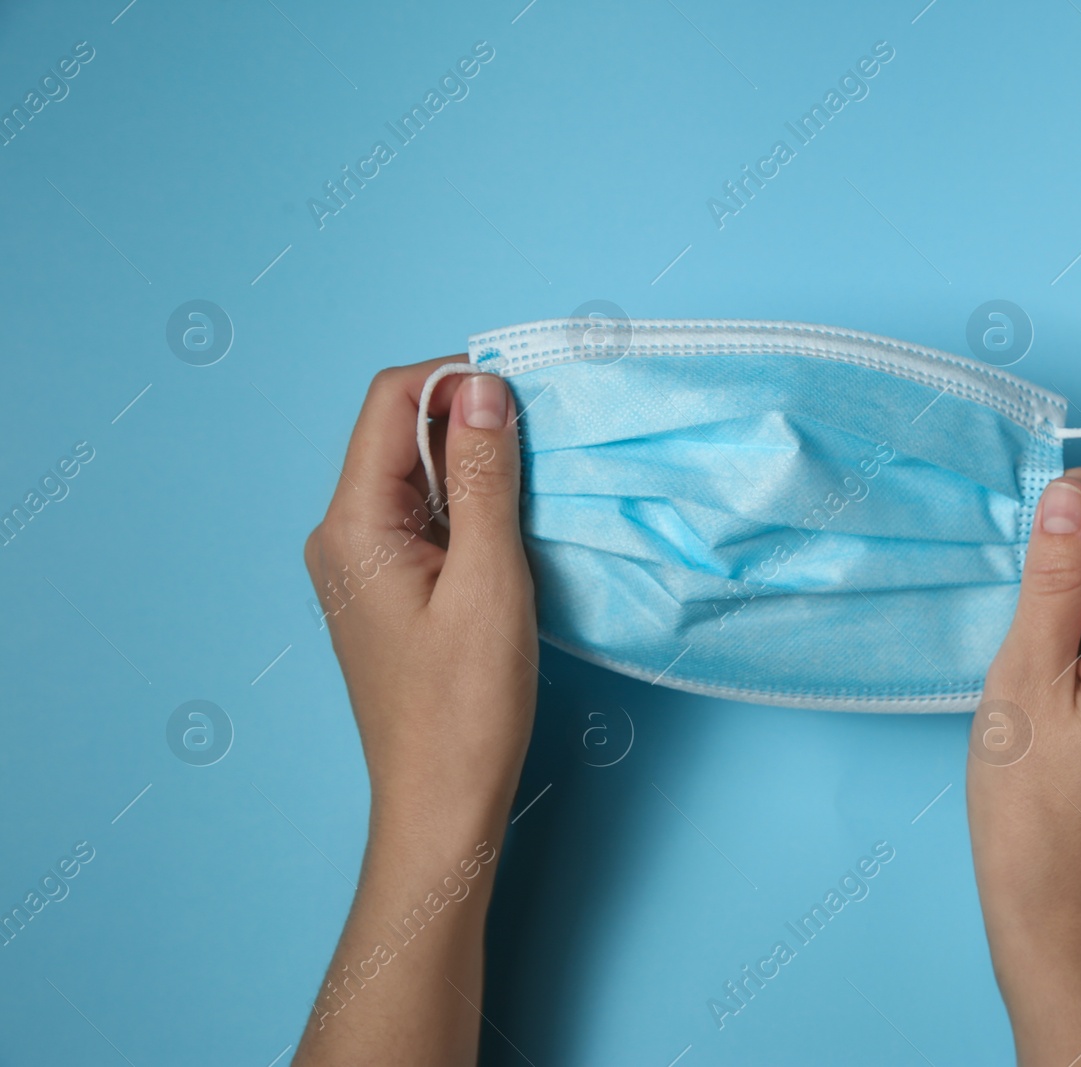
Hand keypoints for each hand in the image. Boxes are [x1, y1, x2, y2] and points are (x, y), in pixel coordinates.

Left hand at [295, 357, 536, 1065]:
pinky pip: (425, 519)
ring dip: (476, 468)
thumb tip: (486, 386)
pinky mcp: (386, 590)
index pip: (391, 400)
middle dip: (471, 423)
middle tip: (543, 451)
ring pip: (417, 475)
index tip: (528, 404)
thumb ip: (485, 477)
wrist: (442, 805)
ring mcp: (360, 564)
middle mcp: (342, 534)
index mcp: (353, 523)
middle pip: (400, 432)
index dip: (458, 382)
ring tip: (534, 496)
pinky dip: (470, 509)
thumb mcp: (489, 579)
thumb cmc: (467, 706)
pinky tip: (511, 536)